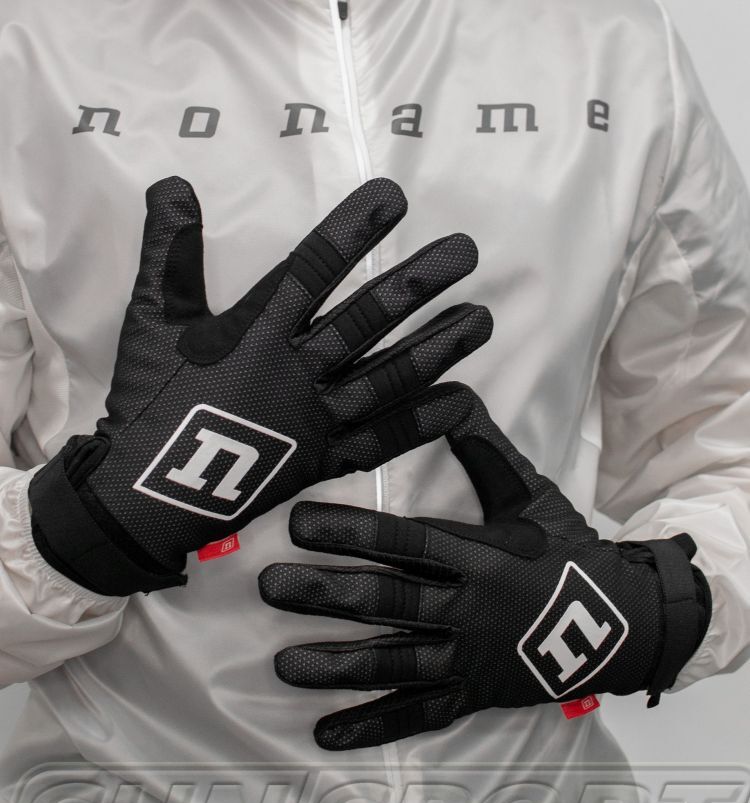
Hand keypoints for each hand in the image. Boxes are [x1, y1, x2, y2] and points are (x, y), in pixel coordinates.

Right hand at [30, 176, 489, 594]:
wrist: (147, 495)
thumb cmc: (149, 403)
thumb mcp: (152, 322)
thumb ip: (168, 253)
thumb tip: (171, 183)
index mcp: (256, 332)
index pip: (312, 269)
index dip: (352, 231)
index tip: (394, 198)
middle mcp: (297, 371)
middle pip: (367, 321)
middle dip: (417, 284)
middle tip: (465, 253)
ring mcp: (316, 420)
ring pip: (388, 377)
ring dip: (437, 347)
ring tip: (482, 319)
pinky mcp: (323, 462)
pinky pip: (381, 441)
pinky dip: (421, 422)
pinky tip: (463, 401)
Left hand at [260, 394, 710, 749]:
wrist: (624, 624)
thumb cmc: (566, 553)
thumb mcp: (529, 498)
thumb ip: (484, 452)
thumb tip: (453, 396)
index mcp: (478, 554)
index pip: (404, 541)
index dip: (350, 531)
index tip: (297, 523)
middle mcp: (468, 609)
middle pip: (388, 601)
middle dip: (326, 595)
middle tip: (270, 588)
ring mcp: (469, 659)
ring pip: (395, 665)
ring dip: (337, 666)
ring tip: (283, 665)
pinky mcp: (472, 697)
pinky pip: (418, 717)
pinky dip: (372, 728)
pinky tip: (325, 735)